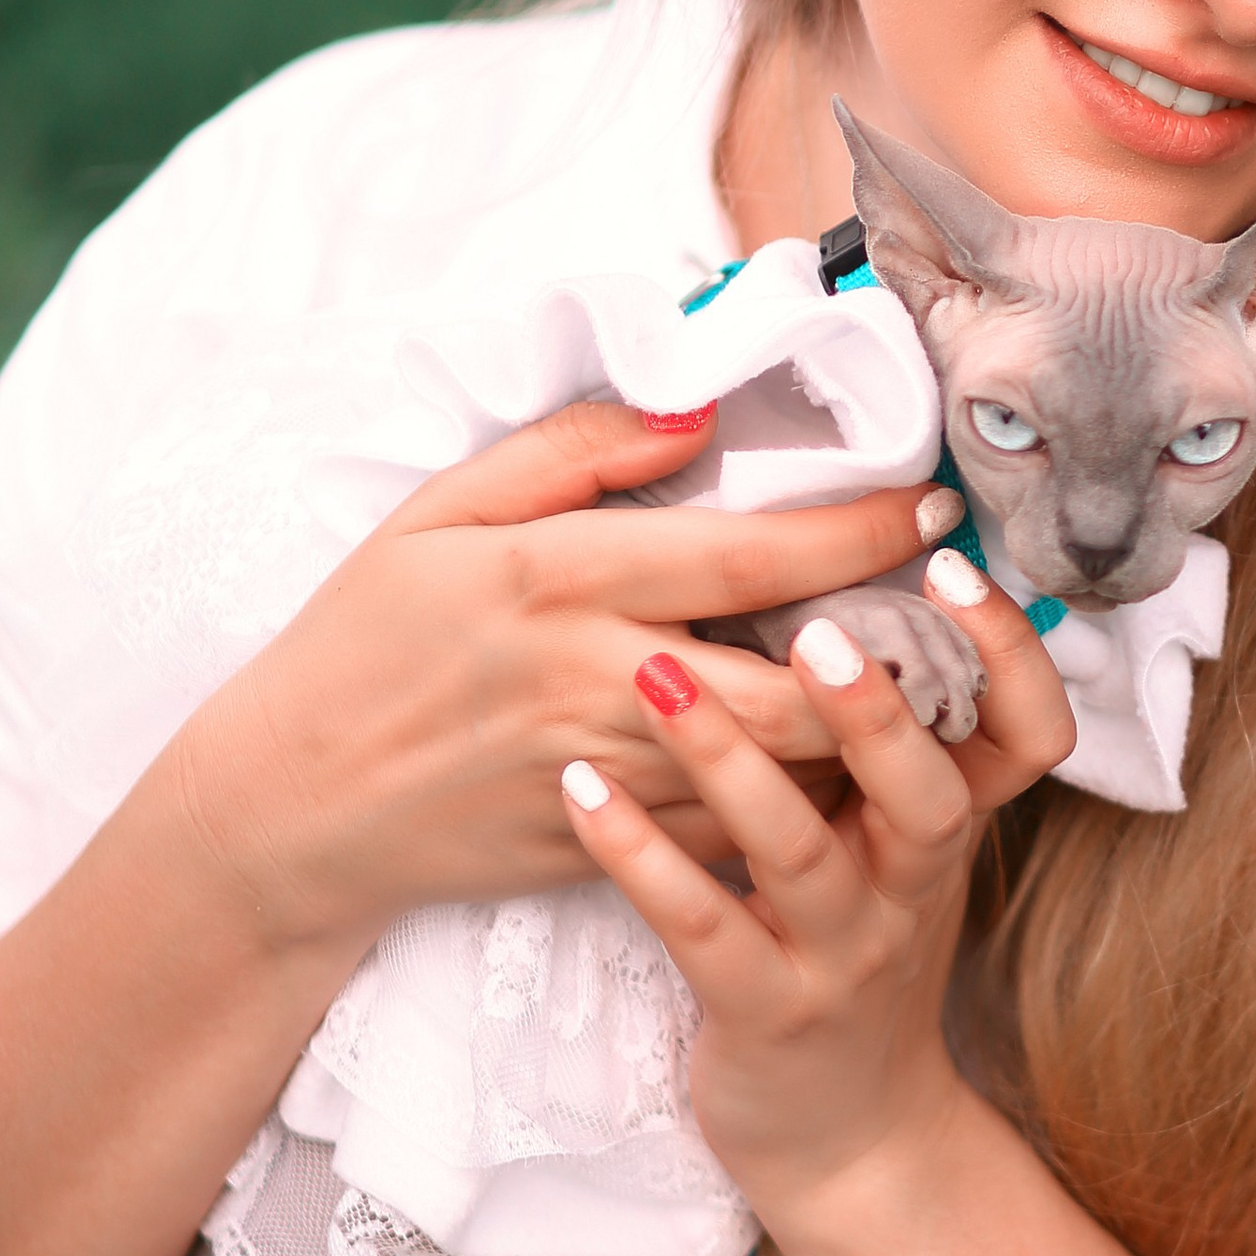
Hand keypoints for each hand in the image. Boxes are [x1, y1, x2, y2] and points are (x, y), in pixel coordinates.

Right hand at [169, 400, 961, 958]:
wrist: (293, 808)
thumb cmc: (366, 638)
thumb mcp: (441, 512)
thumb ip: (573, 449)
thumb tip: (694, 406)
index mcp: (562, 582)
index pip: (748, 558)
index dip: (859, 534)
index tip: (933, 507)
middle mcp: (599, 683)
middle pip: (796, 686)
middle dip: (899, 653)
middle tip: (962, 610)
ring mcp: (611, 778)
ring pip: (783, 770)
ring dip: (869, 732)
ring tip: (941, 677)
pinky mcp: (609, 849)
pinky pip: (736, 827)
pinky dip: (804, 796)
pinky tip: (852, 759)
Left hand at [556, 554, 1075, 1214]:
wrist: (848, 1137)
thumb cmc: (856, 950)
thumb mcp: (902, 847)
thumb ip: (892, 740)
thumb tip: (854, 579)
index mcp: (949, 828)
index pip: (1029, 736)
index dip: (1009, 656)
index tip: (952, 565)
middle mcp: (912, 887)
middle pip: (928, 793)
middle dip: (877, 711)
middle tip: (815, 630)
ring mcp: (842, 955)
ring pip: (799, 851)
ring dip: (731, 761)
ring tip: (659, 679)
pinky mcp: (764, 1011)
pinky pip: (701, 926)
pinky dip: (640, 856)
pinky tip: (581, 792)